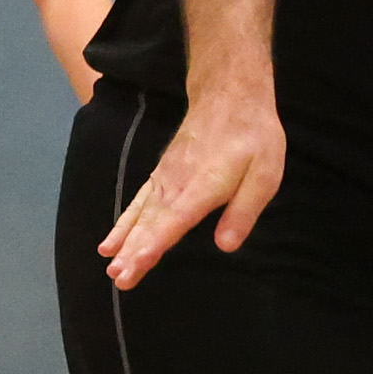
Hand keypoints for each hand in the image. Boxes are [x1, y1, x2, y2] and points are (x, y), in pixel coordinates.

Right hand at [101, 87, 287, 287]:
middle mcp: (177, 184)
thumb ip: (243, 211)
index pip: (171, 223)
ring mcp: (165, 177)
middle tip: (117, 278)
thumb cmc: (252, 136)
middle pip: (150, 222)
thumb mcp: (264, 175)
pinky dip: (124, 222)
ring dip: (124, 240)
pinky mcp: (162, 173)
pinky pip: (138, 201)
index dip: (151, 247)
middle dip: (132, 252)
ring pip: (141, 213)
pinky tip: (113, 240)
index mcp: (202, 187)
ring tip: (108, 263)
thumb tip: (225, 246)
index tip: (132, 269)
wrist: (229, 94)